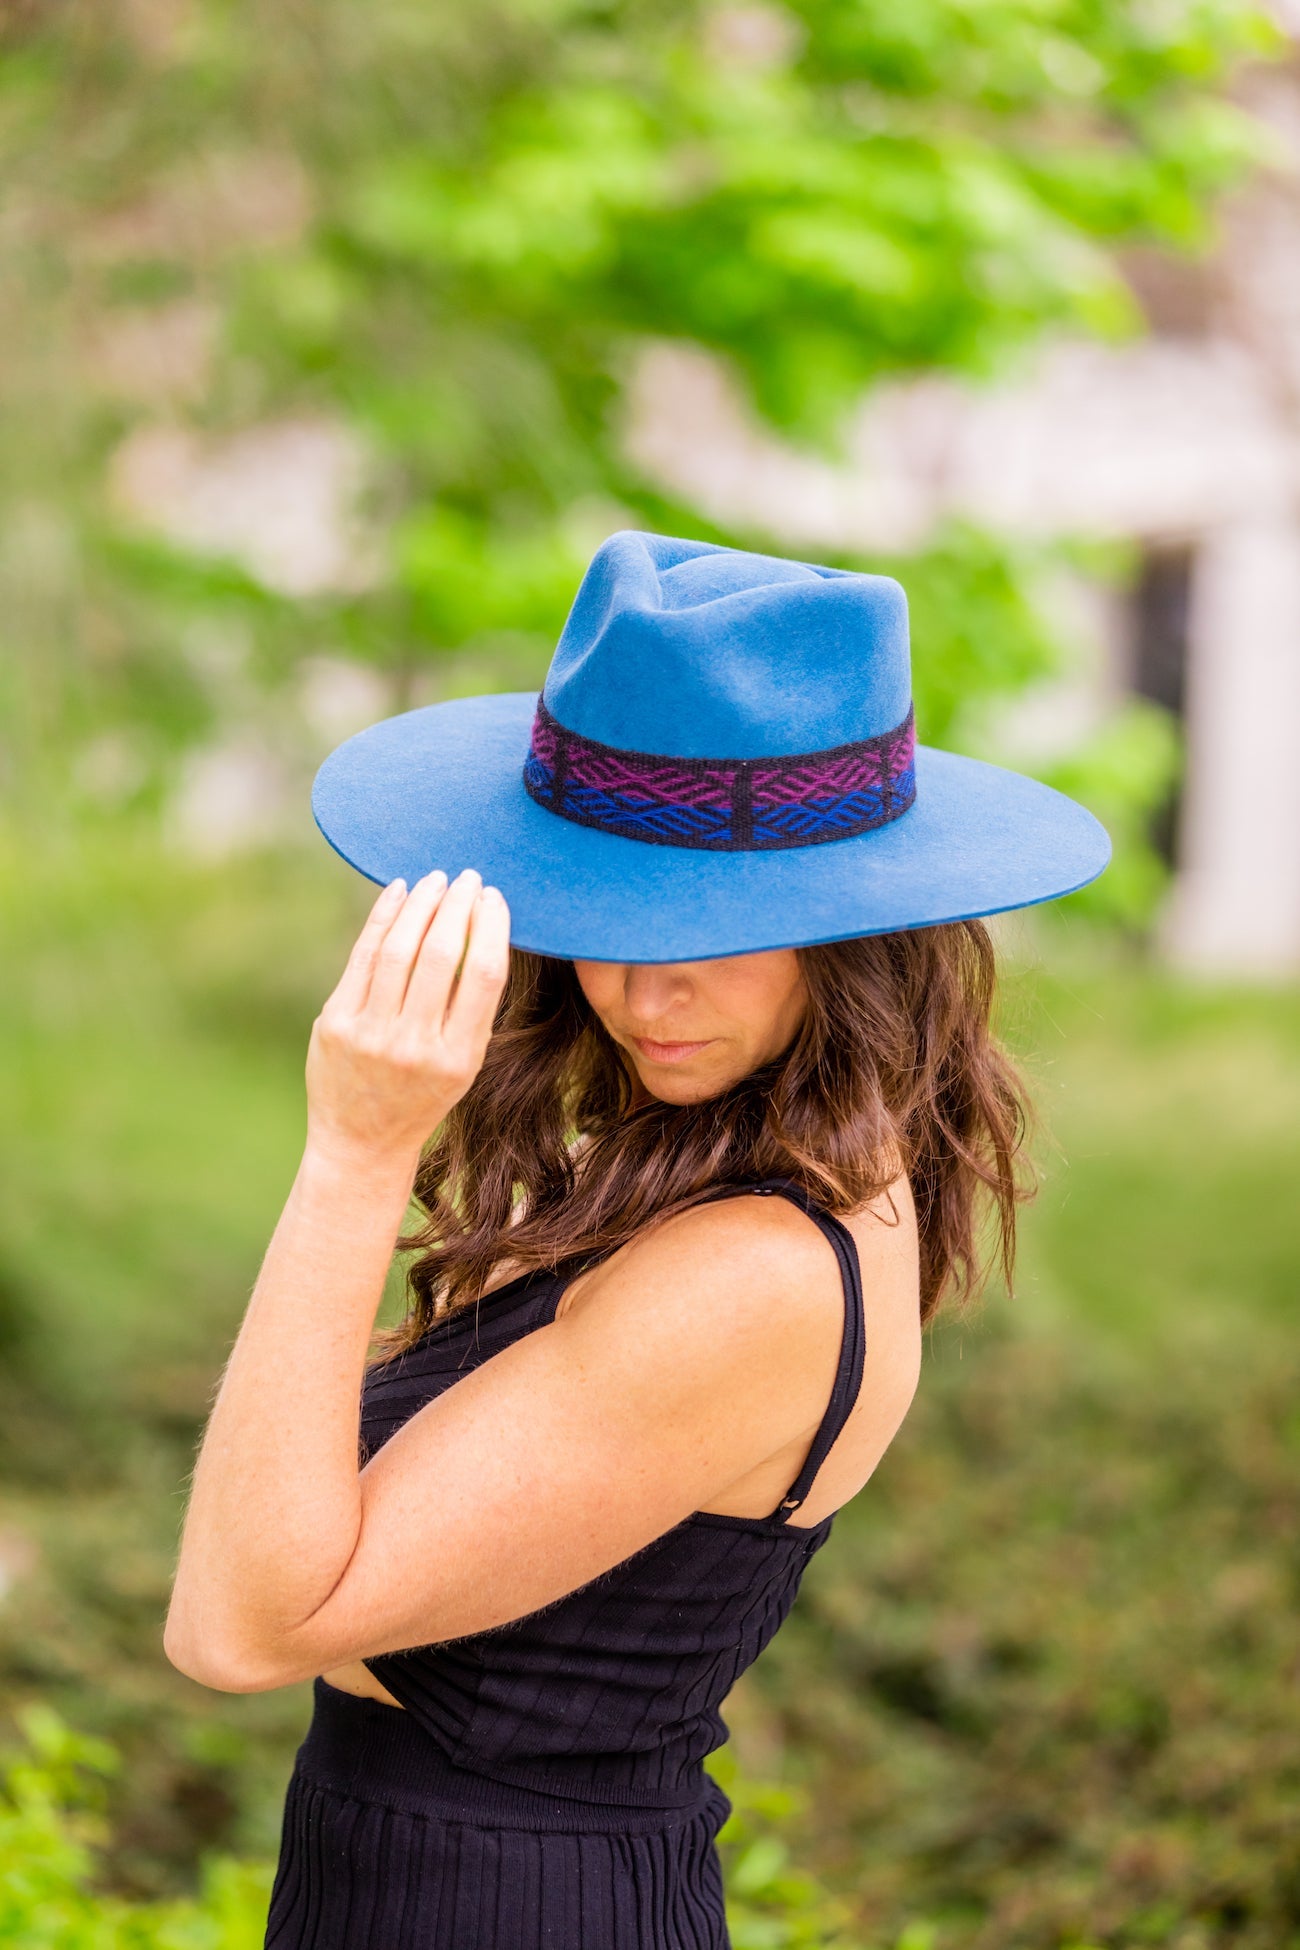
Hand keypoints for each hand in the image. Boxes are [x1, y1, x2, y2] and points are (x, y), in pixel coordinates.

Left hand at [304, 869, 510, 1169]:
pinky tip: (398, 894)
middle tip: (468, 878)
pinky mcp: (335, 1023)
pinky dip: (383, 918)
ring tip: (435, 880)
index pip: (483, 974)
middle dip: (456, 905)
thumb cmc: (423, 1094)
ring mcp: (370, 1034)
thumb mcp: (464, 1062)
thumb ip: (472, 1005)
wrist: (363, 1141)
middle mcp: (414, 1046)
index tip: (494, 898)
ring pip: (399, 948)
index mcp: (459, 1057)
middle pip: (440, 954)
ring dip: (420, 904)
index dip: (491, 926)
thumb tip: (481, 925)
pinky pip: (363, 956)